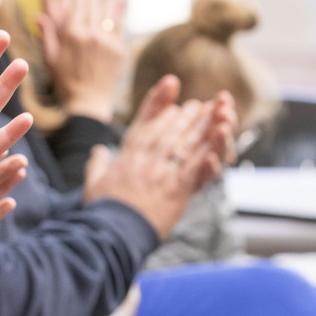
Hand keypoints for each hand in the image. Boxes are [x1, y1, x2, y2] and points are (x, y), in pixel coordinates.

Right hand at [36, 0, 126, 122]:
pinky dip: (117, 1)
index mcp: (70, 31)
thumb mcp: (50, 54)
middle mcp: (89, 31)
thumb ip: (48, 23)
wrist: (88, 104)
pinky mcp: (119, 45)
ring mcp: (106, 38)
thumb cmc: (64, 80)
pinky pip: (118, 18)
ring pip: (105, 0)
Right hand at [83, 75, 234, 236]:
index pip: (145, 120)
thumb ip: (97, 164)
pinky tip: (219, 151)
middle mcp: (147, 159)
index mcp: (128, 154)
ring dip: (208, 129)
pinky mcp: (176, 192)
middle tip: (204, 104)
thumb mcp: (93, 183)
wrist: (109, 233)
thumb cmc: (102, 210)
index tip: (172, 83)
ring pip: (190, 145)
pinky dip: (210, 161)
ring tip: (222, 116)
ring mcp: (163, 173)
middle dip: (191, 114)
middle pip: (174, 128)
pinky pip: (198, 172)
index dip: (159, 100)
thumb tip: (97, 152)